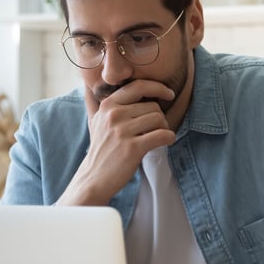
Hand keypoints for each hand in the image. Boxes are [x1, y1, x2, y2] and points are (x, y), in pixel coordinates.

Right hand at [56, 80, 175, 205]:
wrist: (93, 178)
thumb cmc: (101, 150)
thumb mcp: (97, 121)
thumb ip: (104, 104)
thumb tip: (103, 85)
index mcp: (107, 105)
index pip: (138, 86)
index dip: (158, 87)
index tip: (168, 94)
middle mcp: (114, 115)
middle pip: (153, 106)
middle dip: (160, 118)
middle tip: (157, 130)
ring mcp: (122, 131)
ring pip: (159, 119)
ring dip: (165, 128)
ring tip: (158, 137)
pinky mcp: (133, 148)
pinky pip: (162, 135)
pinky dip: (169, 138)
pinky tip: (166, 141)